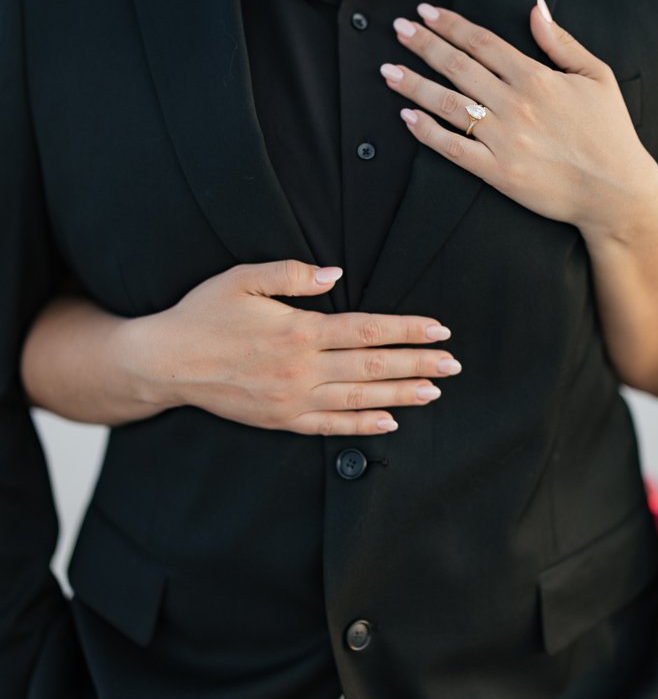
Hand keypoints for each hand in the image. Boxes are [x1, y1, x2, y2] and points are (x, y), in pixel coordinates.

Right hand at [127, 259, 461, 435]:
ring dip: (401, 395)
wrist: (164, 363)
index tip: (439, 329)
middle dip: (417, 364)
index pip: (366, 329)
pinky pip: (330, 426)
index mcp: (297, 331)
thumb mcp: (241, 279)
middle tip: (453, 364)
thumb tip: (335, 273)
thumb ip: (291, 274)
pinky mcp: (280, 420)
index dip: (406, 330)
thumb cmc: (203, 315)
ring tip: (434, 391)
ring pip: (359, 398)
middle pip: (372, 366)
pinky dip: (362, 425)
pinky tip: (389, 423)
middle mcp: (300, 369)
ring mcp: (291, 400)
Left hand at [380, 0, 657, 235]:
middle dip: (423, 45)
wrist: (615, 191)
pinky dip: (427, 131)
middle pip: (458, 67)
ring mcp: (503, 139)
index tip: (426, 13)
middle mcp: (515, 104)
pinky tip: (407, 116)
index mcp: (537, 78)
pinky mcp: (497, 171)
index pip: (483, 43)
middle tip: (398, 29)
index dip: (451, 25)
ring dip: (414, 84)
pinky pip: (452, 148)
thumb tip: (535, 7)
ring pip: (448, 104)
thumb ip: (561, 41)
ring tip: (388, 70)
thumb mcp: (596, 76)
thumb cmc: (609, 132)